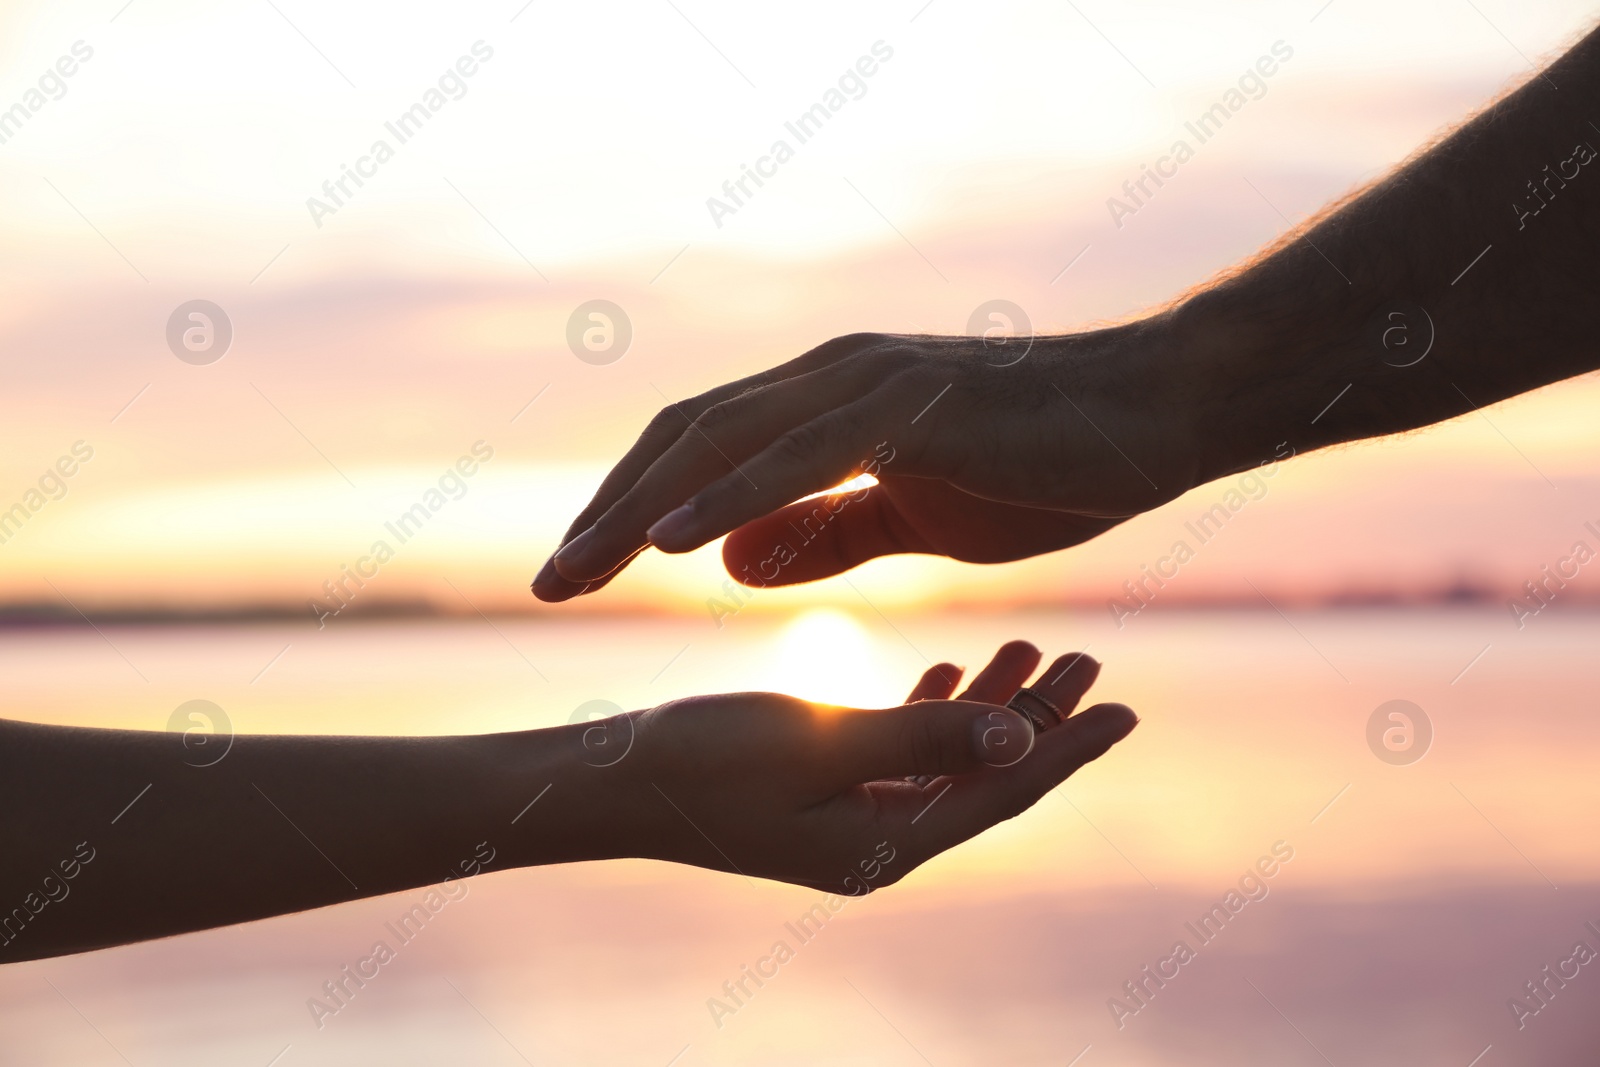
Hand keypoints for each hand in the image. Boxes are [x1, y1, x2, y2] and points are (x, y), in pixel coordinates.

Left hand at [533, 327, 1204, 600]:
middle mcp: (827, 380)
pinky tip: (671, 542)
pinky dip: (727, 495)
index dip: (631, 510)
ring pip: (722, 442)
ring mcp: (865, 384)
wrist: (1152, 416)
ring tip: (577, 570)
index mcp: (825, 406)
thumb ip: (821, 533)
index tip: (581, 572)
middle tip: (548, 585)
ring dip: (640, 508)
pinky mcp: (908, 407)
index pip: (700, 453)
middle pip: (685, 441)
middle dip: (607, 515)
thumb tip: (731, 564)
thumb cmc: (1042, 464)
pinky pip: (798, 455)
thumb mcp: (911, 519)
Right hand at [595, 641, 1135, 893]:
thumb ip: (922, 735)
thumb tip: (1020, 738)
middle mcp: (879, 842)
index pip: (1002, 791)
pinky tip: (952, 669)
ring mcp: (850, 822)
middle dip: (1040, 720)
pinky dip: (934, 710)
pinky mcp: (822, 794)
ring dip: (991, 707)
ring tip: (1032, 650)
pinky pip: (902, 755)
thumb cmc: (707, 759)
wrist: (613, 784)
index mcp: (887, 844)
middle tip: (1089, 661)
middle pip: (986, 776)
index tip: (1124, 707)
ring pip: (948, 760)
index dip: (1066, 748)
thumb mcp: (822, 741)